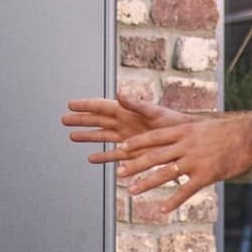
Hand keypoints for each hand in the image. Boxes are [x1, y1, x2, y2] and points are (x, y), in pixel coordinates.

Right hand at [62, 93, 199, 158]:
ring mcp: (127, 139)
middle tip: (64, 119)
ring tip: (72, 136)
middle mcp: (125, 124)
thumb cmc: (175, 122)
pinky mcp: (132, 153)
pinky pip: (113, 155)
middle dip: (81, 120)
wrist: (187, 141)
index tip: (71, 104)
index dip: (86, 105)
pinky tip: (91, 158)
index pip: (102, 107)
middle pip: (98, 121)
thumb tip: (120, 94)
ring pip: (102, 137)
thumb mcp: (154, 112)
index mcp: (128, 111)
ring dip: (87, 137)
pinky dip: (102, 157)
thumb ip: (135, 104)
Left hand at [112, 111, 251, 212]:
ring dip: (147, 183)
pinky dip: (173, 201)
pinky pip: (186, 190)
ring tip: (132, 191)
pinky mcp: (207, 175)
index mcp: (184, 131)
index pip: (153, 137)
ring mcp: (195, 160)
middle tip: (119, 173)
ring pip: (165, 173)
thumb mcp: (203, 126)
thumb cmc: (229, 131)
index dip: (136, 143)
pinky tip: (162, 209)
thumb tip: (174, 134)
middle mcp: (186, 145)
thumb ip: (186, 132)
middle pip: (154, 156)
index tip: (121, 148)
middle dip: (134, 165)